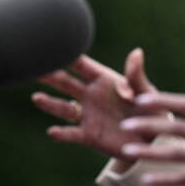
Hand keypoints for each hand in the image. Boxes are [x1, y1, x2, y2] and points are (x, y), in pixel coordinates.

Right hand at [32, 49, 157, 158]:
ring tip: (37, 98)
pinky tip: (53, 131)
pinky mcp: (88, 136)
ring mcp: (88, 115)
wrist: (152, 140)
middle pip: (65, 83)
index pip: (82, 66)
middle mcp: (91, 96)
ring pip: (63, 108)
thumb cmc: (151, 110)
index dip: (67, 56)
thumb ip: (137, 76)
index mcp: (104, 81)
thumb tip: (136, 52)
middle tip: (32, 67)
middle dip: (50, 75)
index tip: (50, 45)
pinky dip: (62, 133)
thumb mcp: (147, 93)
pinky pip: (71, 134)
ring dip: (50, 103)